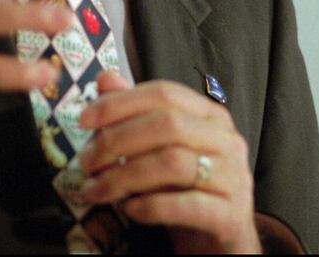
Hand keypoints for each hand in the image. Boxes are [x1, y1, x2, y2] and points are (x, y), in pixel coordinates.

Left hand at [78, 71, 261, 253]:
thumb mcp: (156, 148)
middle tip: (85, 161)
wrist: (217, 243)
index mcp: (209, 115)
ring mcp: (234, 177)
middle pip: (167, 125)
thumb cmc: (183, 188)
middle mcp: (227, 140)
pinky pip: (187, 205)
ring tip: (95, 189)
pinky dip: (152, 205)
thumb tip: (105, 78)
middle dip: (117, 140)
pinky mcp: (232, 216)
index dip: (120, 102)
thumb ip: (133, 111)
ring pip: (173, 163)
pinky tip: (129, 209)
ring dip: (124, 175)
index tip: (84, 119)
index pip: (163, 93)